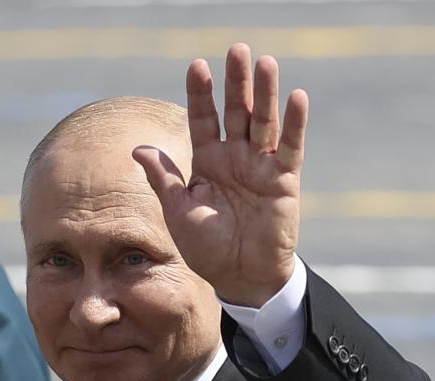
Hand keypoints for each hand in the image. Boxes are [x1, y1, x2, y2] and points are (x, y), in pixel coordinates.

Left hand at [133, 43, 308, 307]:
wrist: (238, 276)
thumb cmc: (206, 247)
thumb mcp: (178, 211)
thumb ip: (163, 178)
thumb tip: (138, 148)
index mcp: (207, 162)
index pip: (203, 120)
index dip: (201, 94)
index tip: (196, 65)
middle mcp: (235, 157)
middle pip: (235, 112)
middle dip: (235, 82)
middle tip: (236, 49)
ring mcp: (261, 166)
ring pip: (263, 122)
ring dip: (264, 93)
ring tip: (264, 62)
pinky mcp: (284, 180)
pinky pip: (290, 148)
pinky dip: (294, 124)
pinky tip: (296, 97)